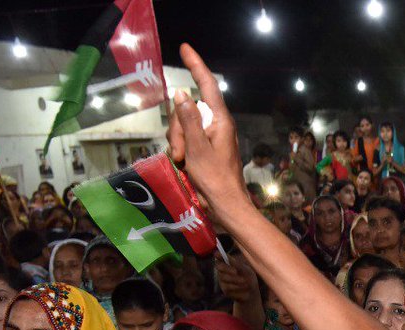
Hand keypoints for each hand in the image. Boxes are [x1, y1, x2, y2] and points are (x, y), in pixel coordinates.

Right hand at [166, 44, 249, 217]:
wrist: (226, 206)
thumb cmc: (215, 179)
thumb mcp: (197, 148)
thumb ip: (188, 119)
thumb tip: (182, 93)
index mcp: (220, 121)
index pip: (207, 85)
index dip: (196, 65)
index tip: (186, 48)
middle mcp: (217, 125)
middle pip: (187, 109)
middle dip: (178, 129)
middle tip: (183, 153)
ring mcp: (210, 137)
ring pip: (183, 126)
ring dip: (179, 143)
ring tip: (185, 162)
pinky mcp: (205, 148)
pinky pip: (186, 140)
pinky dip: (182, 150)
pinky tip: (186, 165)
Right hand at [216, 252, 256, 302]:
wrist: (252, 291)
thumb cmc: (248, 277)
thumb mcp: (245, 270)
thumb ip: (236, 264)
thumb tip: (228, 258)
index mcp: (227, 262)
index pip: (219, 257)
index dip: (218, 255)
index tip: (218, 254)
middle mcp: (222, 270)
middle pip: (219, 266)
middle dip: (227, 268)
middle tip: (235, 271)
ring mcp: (222, 279)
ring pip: (223, 277)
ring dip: (236, 279)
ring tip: (245, 281)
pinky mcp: (224, 289)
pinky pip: (227, 286)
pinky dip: (236, 286)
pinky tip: (243, 286)